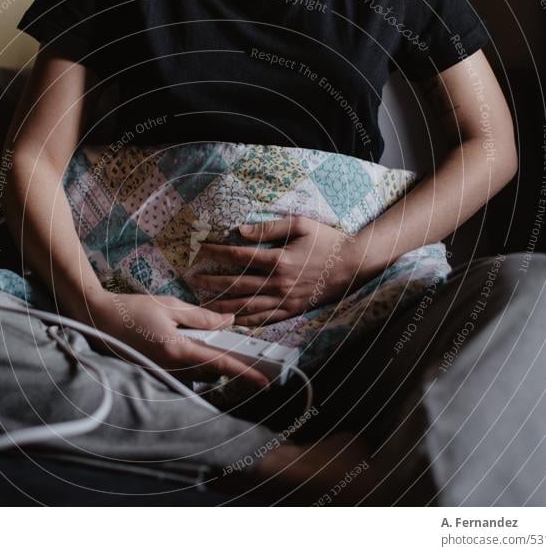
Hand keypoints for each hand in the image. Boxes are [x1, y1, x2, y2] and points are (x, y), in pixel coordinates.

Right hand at [84, 292, 270, 387]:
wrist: (98, 319)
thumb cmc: (132, 309)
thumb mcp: (170, 306)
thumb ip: (201, 317)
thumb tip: (227, 322)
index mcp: (177, 349)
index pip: (219, 363)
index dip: (244, 372)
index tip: (264, 380)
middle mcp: (171, 368)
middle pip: (211, 372)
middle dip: (226, 362)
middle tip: (237, 349)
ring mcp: (161, 374)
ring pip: (197, 374)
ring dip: (207, 362)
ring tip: (208, 343)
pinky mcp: (154, 374)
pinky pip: (182, 374)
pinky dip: (192, 364)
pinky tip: (187, 348)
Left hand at [193, 216, 363, 325]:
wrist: (353, 264)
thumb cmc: (327, 241)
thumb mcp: (300, 225)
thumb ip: (269, 227)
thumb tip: (241, 231)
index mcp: (278, 260)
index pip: (238, 256)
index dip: (217, 253)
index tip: (201, 250)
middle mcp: (278, 283)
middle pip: (236, 284)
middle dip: (212, 282)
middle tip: (193, 280)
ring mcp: (285, 299)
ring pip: (247, 306)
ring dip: (223, 305)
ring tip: (204, 304)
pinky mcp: (292, 310)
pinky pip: (265, 319)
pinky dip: (246, 321)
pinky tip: (232, 321)